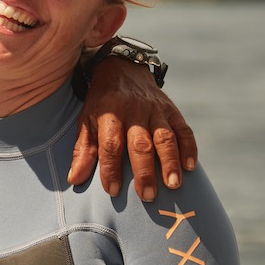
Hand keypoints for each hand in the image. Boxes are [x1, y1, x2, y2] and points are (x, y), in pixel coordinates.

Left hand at [68, 59, 197, 201]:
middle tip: (147, 196)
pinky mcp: (171, 110)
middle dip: (144, 171)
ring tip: (173, 185)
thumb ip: (83, 150)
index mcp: (109, 113)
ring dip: (170, 162)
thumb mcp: (86, 120)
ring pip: (165, 137)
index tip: (112, 191)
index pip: (110, 145)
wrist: (122, 68)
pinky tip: (190, 167)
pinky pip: (183, 129)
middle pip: (140, 144)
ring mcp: (155, 110)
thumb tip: (75, 179)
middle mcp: (134, 111)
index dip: (111, 169)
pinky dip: (189, 148)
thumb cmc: (101, 102)